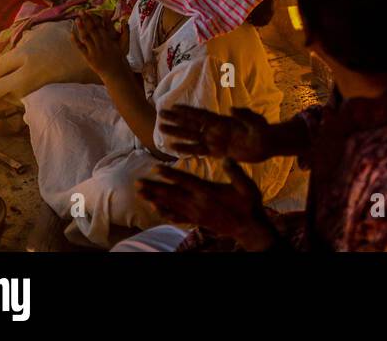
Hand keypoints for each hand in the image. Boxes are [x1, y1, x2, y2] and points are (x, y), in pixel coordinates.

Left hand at [71, 11, 127, 79]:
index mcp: (109, 39)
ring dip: (81, 27)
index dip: (95, 18)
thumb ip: (125, 31)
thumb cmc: (120, 57)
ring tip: (76, 19)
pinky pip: (81, 48)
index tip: (91, 11)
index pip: (101, 26)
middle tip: (81, 11)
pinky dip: (76, 41)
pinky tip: (71, 34)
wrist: (115, 71)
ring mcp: (94, 50)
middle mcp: (101, 43)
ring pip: (86, 36)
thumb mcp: (125, 43)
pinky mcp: (89, 57)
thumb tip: (124, 20)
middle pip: (93, 29)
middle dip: (87, 19)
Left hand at [136, 160, 274, 249]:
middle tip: (137, 182)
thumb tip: (226, 158)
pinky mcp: (197, 220)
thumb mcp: (247, 186)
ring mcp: (196, 213)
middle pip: (171, 194)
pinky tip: (156, 209)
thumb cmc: (249, 205)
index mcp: (208, 192)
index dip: (169, 174)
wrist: (249, 228)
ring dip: (154, 199)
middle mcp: (198, 203)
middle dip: (153, 188)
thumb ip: (236, 172)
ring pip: (171, 205)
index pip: (184, 180)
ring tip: (140, 194)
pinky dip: (165, 213)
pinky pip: (177, 217)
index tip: (154, 168)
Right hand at [157, 105, 272, 162]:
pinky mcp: (218, 151)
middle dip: (177, 119)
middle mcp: (216, 129)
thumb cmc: (263, 131)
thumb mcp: (256, 122)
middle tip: (160, 115)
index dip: (187, 111)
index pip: (201, 115)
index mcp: (223, 121)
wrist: (268, 145)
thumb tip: (231, 109)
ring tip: (162, 129)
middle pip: (192, 124)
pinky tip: (174, 148)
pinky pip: (199, 150)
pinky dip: (187, 149)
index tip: (172, 106)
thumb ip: (244, 116)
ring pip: (192, 137)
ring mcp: (216, 140)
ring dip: (177, 134)